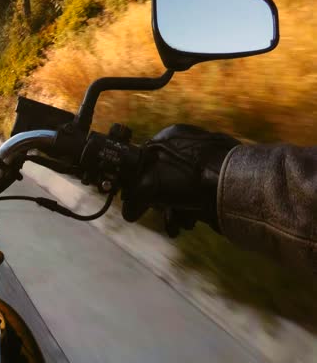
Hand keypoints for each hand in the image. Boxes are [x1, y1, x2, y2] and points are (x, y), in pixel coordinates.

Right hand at [121, 124, 239, 236]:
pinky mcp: (220, 177)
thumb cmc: (189, 177)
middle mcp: (187, 145)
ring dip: (173, 210)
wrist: (235, 187)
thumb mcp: (150, 184)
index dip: (137, 183)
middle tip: (160, 214)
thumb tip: (128, 211)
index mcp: (169, 136)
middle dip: (158, 202)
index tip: (138, 201)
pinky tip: (189, 222)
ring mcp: (205, 160)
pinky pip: (196, 195)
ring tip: (177, 225)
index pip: (143, 159)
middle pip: (161, 177)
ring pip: (178, 190)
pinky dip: (190, 210)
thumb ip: (134, 196)